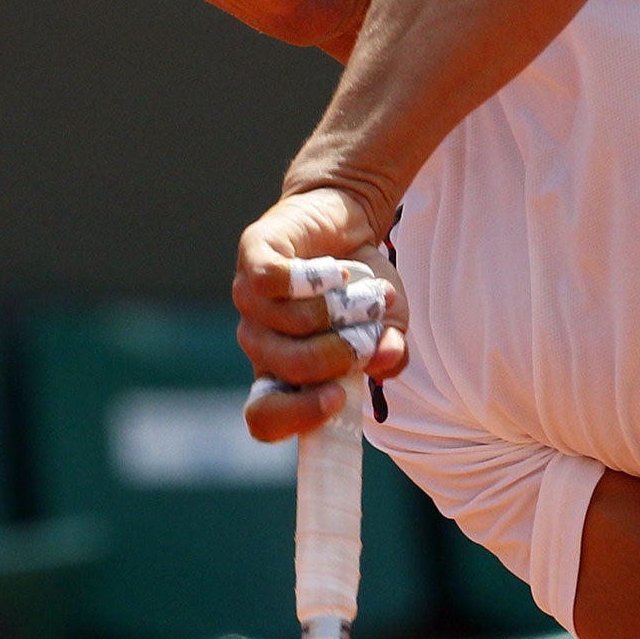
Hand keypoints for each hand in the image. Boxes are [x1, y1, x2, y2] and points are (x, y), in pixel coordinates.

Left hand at [234, 185, 409, 441]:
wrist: (347, 219)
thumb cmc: (362, 284)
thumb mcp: (388, 324)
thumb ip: (390, 351)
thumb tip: (386, 358)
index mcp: (283, 373)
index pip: (264, 419)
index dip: (298, 417)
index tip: (339, 398)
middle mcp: (260, 343)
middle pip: (292, 368)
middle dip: (342, 353)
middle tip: (370, 333)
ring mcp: (249, 302)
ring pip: (292, 322)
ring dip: (344, 309)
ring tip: (367, 294)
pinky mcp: (252, 258)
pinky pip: (274, 281)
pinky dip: (317, 278)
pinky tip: (338, 272)